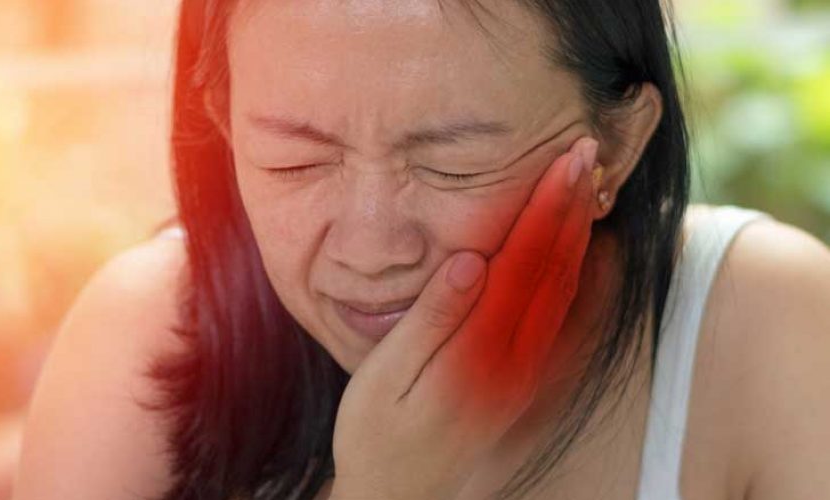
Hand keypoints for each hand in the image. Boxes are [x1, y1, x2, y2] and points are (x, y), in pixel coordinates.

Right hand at [329, 137, 600, 499]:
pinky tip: (593, 256)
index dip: (545, 210)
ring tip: (590, 186)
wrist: (398, 496)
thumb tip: (471, 261)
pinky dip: (586, 285)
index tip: (563, 163)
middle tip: (586, 153)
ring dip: (582, 237)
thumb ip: (431, 319)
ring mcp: (529, 378)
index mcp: (481, 354)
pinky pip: (569, 327)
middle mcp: (518, 366)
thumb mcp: (386, 377)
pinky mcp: (529, 387)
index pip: (523, 266)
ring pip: (569, 296)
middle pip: (556, 273)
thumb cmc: (376, 434)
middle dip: (572, 209)